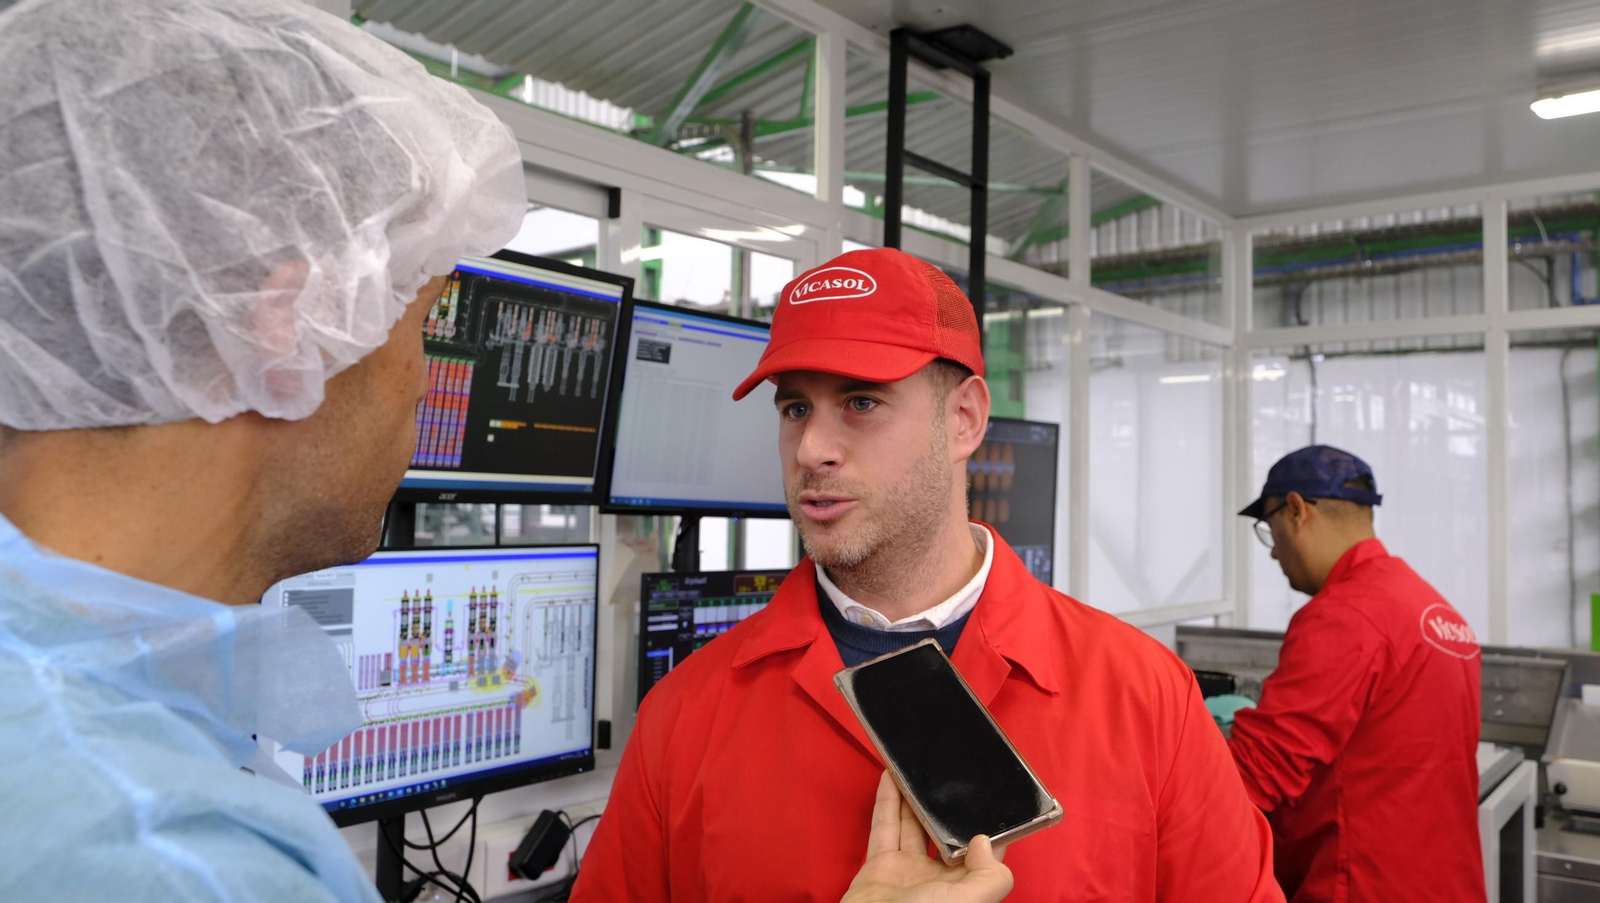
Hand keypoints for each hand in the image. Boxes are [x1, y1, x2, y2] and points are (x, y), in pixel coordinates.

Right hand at [841, 772, 1013, 902]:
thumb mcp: (970, 901)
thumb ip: (990, 875)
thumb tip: (984, 841)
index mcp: (965, 889)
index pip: (983, 855)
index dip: (987, 828)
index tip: (991, 796)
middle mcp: (938, 879)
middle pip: (945, 834)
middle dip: (948, 807)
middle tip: (951, 772)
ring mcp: (907, 871)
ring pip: (913, 825)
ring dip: (915, 797)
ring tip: (921, 766)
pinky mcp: (879, 865)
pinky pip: (884, 827)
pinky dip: (887, 801)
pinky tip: (891, 776)